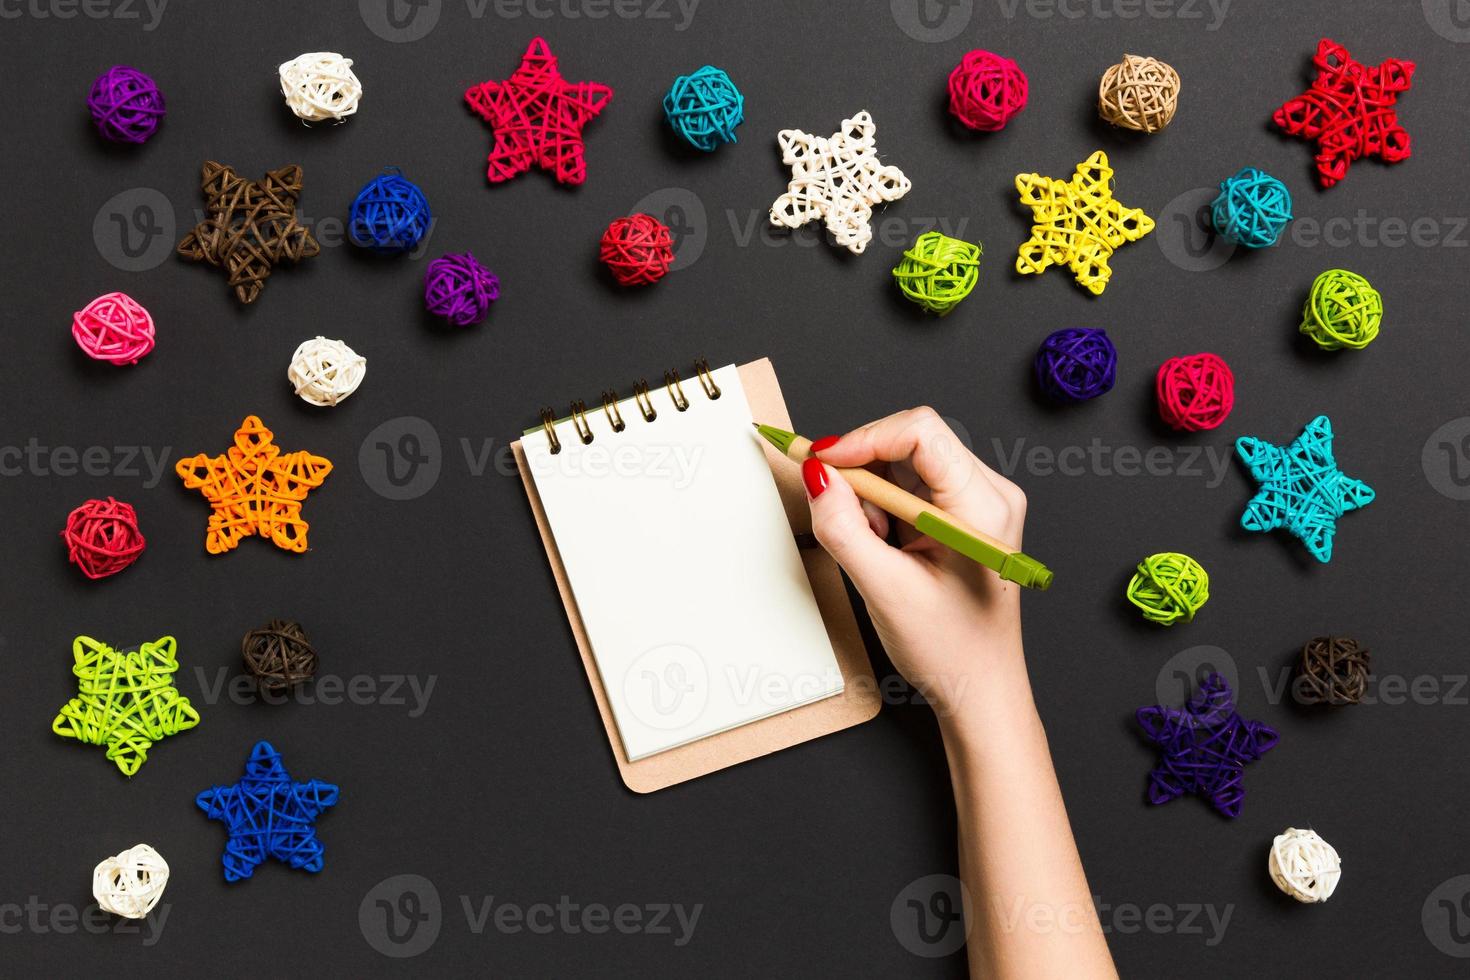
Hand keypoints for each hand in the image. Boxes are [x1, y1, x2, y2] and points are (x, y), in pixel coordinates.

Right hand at [802, 407, 1029, 718]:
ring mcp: (977, 503)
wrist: (979, 688)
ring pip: (905, 464)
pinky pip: (910, 487)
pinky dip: (882, 510)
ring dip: (872, 496)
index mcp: (984, 506)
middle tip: (838, 512)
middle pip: (910, 443)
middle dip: (864, 475)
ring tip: (874, 547)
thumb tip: (817, 477)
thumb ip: (843, 529)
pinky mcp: (961, 514)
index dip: (864, 438)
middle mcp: (989, 494)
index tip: (821, 461)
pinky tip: (886, 548)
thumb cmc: (952, 649)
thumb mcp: (884, 590)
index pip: (921, 432)